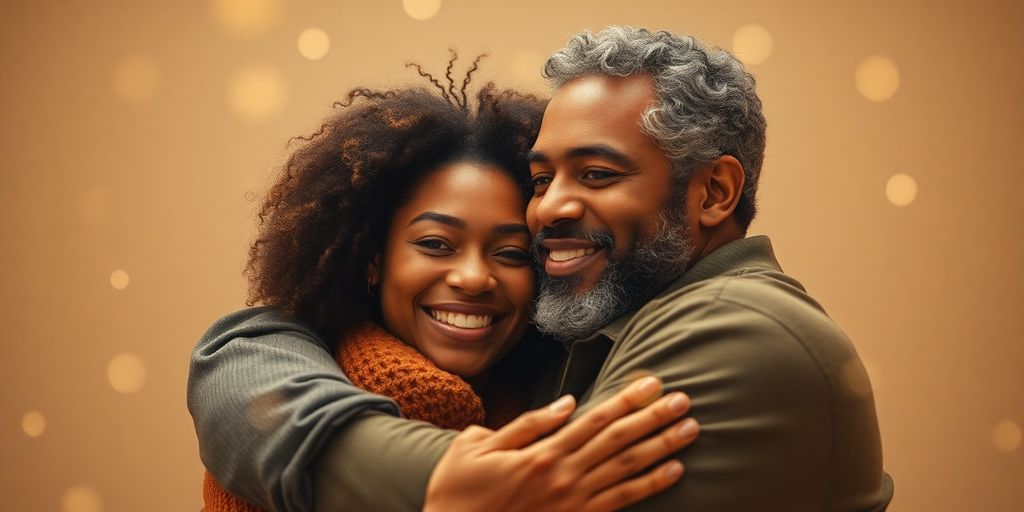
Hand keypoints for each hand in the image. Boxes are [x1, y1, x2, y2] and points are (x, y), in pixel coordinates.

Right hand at [423, 376, 698, 511]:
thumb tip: (566, 404)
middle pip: (619, 441)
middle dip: (654, 418)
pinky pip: (621, 502)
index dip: (626, 400)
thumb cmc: (459, 491)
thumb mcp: (476, 447)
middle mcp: (563, 477)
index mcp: (540, 454)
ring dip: (661, 448)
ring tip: (689, 431)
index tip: (652, 382)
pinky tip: (673, 472)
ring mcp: (573, 502)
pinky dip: (650, 487)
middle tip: (684, 400)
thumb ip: (526, 425)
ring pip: (627, 470)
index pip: (594, 420)